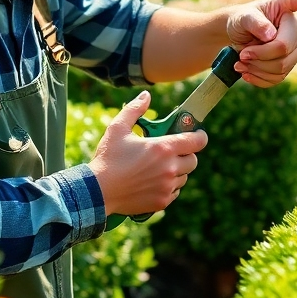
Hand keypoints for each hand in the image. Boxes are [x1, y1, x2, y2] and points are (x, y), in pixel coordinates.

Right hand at [88, 91, 207, 216]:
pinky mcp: (162, 201)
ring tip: (159, 167)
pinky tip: (153, 182)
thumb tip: (146, 96)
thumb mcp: (117, 128)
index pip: (197, 141)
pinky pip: (174, 192)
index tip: (196, 134)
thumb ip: (135, 110)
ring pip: (184, 177)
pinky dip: (168, 186)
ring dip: (177, 171)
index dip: (199, 136)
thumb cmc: (107, 158)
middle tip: (171, 152)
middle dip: (185, 154)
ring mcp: (167, 186)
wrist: (97, 192)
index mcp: (163, 148)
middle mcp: (170, 168)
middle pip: (193, 160)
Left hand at [226, 0, 296, 87]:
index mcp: (285, 7)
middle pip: (284, 47)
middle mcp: (295, 28)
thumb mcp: (242, 17)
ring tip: (240, 63)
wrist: (238, 37)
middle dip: (260, 55)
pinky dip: (258, 78)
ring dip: (257, 68)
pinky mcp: (288, 65)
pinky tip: (246, 72)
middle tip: (242, 54)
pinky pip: (277, 78)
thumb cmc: (242, 21)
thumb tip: (271, 35)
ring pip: (282, 67)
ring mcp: (294, 47)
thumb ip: (254, 22)